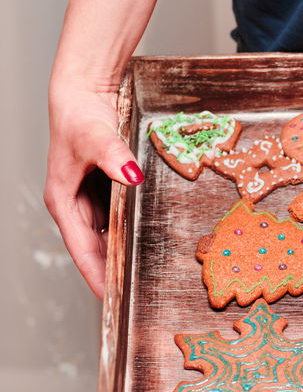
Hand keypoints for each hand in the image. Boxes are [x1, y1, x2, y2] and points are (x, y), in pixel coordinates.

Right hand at [44, 78, 142, 298]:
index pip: (82, 250)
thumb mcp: (96, 138)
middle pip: (95, 249)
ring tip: (146, 279)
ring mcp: (88, 199)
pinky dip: (130, 233)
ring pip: (107, 236)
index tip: (112, 298)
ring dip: (123, 255)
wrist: (84, 93)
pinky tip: (149, 243)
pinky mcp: (103, 189)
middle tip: (138, 297)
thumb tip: (131, 175)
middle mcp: (74, 205)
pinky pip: (117, 219)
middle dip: (113, 272)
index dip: (97, 275)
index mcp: (63, 202)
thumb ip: (113, 157)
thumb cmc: (81, 116)